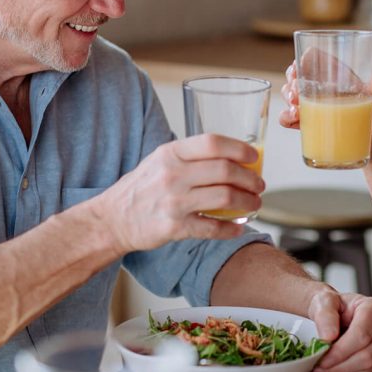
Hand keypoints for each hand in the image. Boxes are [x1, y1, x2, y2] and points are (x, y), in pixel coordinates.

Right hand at [89, 134, 264, 252]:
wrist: (112, 219)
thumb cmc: (142, 187)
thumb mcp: (160, 160)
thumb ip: (191, 157)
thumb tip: (233, 157)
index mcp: (171, 153)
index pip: (213, 143)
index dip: (240, 149)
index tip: (254, 157)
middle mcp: (172, 174)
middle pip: (225, 170)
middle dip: (250, 179)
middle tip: (259, 185)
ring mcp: (173, 201)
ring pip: (225, 197)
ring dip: (247, 202)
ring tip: (255, 204)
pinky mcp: (174, 227)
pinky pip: (212, 228)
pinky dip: (231, 228)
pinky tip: (239, 227)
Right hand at [279, 62, 371, 145]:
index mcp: (341, 79)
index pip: (317, 61)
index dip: (304, 60)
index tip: (299, 67)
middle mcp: (327, 92)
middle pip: (300, 77)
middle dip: (291, 81)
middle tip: (297, 93)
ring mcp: (319, 110)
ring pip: (293, 97)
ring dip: (287, 99)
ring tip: (296, 109)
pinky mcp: (314, 128)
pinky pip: (292, 120)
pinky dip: (287, 118)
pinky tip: (292, 120)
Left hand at [307, 290, 371, 371]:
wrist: (336, 313)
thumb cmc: (332, 306)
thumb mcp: (323, 301)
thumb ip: (324, 316)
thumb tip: (328, 337)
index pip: (362, 335)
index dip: (341, 350)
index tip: (321, 358)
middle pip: (368, 356)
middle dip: (340, 365)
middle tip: (319, 366)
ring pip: (368, 369)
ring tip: (323, 368)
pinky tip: (336, 368)